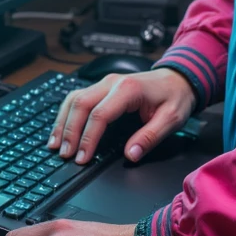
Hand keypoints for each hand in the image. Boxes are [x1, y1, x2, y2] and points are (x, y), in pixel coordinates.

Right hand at [48, 68, 195, 164]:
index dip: (88, 138)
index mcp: (128, 89)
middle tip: (65, 155)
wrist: (179, 78)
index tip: (82, 158)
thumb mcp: (171, 119)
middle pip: (80, 104)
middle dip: (69, 131)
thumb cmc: (175, 97)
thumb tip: (130, 155)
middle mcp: (112, 83)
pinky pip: (78, 98)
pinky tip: (61, 129)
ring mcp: (105, 83)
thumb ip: (150, 137)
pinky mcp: (102, 88)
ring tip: (56, 145)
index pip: (99, 114)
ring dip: (63, 122)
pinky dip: (66, 114)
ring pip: (74, 99)